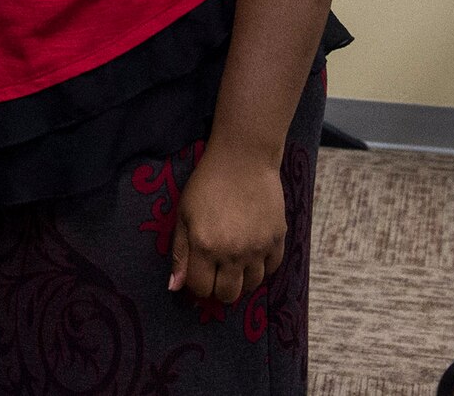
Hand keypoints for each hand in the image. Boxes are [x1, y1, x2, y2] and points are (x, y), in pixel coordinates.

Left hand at [168, 145, 285, 304]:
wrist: (243, 159)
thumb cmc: (207, 184)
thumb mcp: (183, 214)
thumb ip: (179, 253)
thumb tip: (175, 288)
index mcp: (205, 247)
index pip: (201, 288)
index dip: (197, 284)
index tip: (199, 272)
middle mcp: (232, 253)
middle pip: (228, 294)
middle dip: (219, 288)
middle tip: (217, 271)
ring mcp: (258, 248)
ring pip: (252, 286)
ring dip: (241, 279)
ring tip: (235, 262)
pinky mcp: (277, 240)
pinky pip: (272, 269)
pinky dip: (262, 267)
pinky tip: (253, 253)